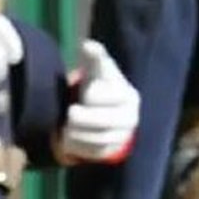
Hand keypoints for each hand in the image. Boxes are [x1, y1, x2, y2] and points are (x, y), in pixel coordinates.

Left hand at [61, 40, 138, 162]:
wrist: (106, 112)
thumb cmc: (100, 86)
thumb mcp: (98, 70)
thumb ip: (94, 57)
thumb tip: (88, 44)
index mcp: (128, 96)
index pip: (106, 98)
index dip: (91, 95)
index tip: (86, 92)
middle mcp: (130, 118)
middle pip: (102, 122)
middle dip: (80, 118)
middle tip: (70, 113)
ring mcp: (123, 137)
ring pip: (96, 140)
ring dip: (76, 133)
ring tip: (68, 125)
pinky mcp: (113, 152)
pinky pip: (92, 153)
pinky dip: (77, 147)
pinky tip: (70, 138)